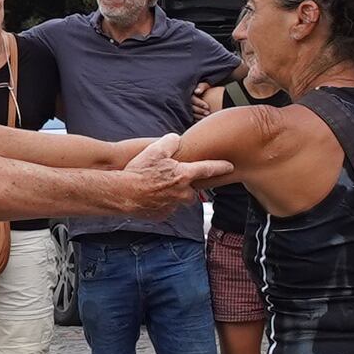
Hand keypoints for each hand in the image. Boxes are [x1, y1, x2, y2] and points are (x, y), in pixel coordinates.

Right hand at [92, 147, 222, 217]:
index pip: (208, 169)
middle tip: (174, 180)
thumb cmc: (139, 171)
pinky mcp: (162, 214)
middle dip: (188, 187)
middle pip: (193, 191)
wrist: (123, 193)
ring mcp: (172, 205)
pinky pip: (166, 208)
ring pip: (179, 201)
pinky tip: (149, 197)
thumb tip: (176, 139)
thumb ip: (170, 141)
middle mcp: (182, 192)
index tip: (230, 166)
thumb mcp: (155, 149)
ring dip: (173, 195)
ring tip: (158, 188)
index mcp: (183, 175)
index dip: (220, 166)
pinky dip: (161, 203)